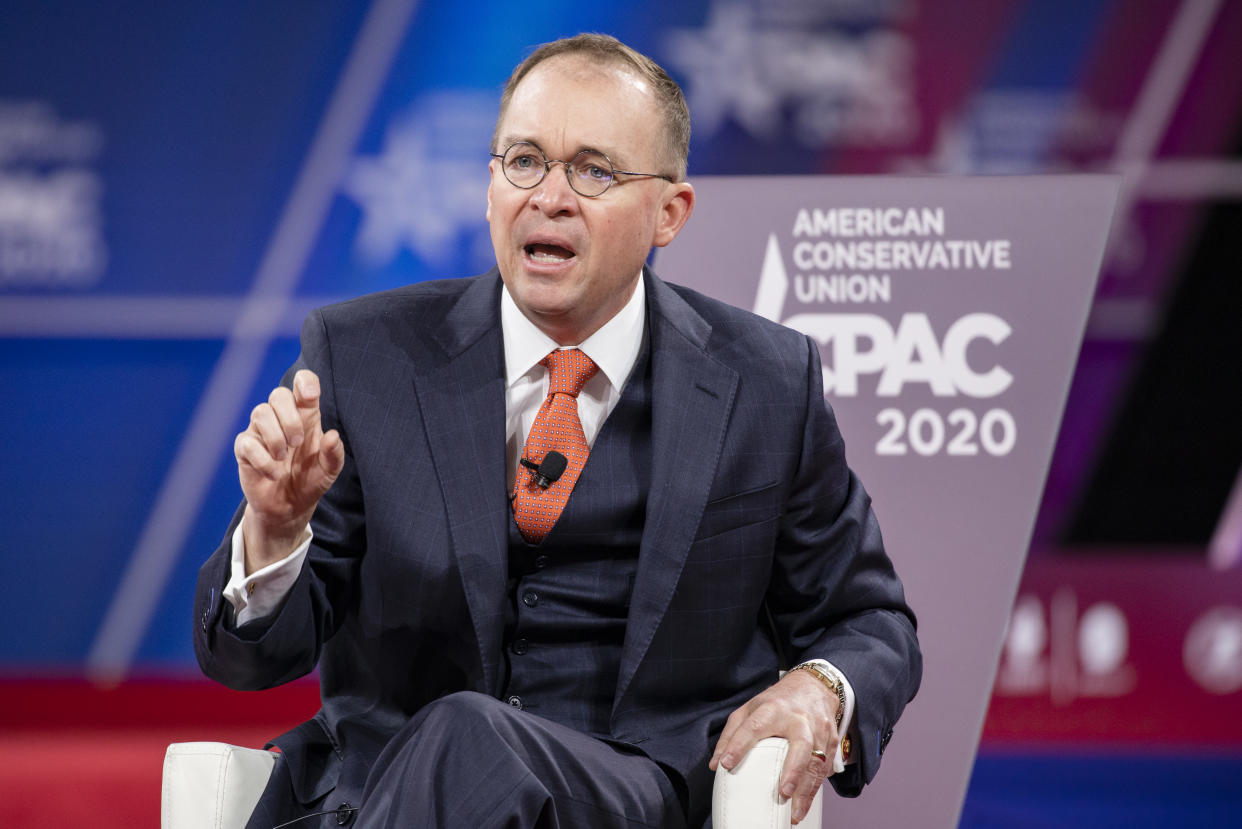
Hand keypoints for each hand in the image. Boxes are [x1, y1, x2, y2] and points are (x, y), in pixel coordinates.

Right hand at [234, 369, 344, 571]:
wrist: (289, 507)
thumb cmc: (311, 480)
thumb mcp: (329, 470)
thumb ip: (334, 453)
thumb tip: (332, 436)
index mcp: (306, 416)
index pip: (303, 384)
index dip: (305, 382)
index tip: (310, 395)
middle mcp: (281, 419)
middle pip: (278, 394)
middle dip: (289, 417)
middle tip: (297, 443)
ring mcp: (261, 432)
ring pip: (260, 412)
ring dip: (275, 438)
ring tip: (283, 459)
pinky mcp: (245, 449)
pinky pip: (247, 442)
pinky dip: (263, 460)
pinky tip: (274, 474)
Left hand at [709, 670, 840, 824]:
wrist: (813, 686)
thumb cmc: (778, 701)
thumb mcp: (750, 709)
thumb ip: (731, 734)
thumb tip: (716, 764)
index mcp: (773, 709)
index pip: (754, 726)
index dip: (739, 745)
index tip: (727, 764)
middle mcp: (798, 719)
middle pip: (800, 743)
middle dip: (793, 769)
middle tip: (783, 792)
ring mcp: (818, 730)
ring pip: (816, 762)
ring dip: (806, 790)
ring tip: (795, 813)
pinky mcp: (831, 742)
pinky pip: (825, 768)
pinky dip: (815, 788)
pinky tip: (805, 804)